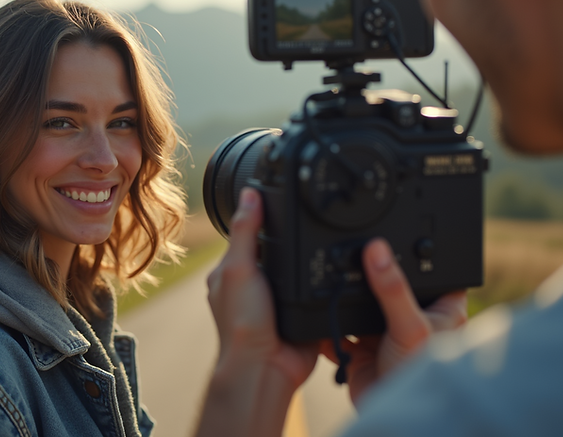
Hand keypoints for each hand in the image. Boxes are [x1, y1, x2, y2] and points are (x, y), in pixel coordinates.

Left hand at [196, 187, 318, 436]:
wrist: (268, 368)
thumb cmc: (243, 324)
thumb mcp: (239, 268)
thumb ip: (245, 231)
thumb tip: (250, 193)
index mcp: (231, 272)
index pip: (247, 234)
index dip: (263, 216)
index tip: (281, 194)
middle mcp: (253, 284)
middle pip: (275, 248)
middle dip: (289, 238)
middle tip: (307, 219)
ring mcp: (277, 298)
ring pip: (295, 266)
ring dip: (306, 259)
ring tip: (320, 241)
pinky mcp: (300, 311)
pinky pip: (312, 287)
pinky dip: (319, 280)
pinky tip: (330, 268)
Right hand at [320, 238, 467, 405]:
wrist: (392, 412)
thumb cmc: (419, 374)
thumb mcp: (410, 324)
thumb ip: (392, 288)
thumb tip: (377, 249)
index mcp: (438, 306)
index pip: (430, 267)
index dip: (414, 250)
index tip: (392, 227)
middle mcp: (410, 315)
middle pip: (386, 282)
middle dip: (368, 273)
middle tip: (350, 250)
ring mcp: (383, 331)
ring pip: (360, 303)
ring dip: (345, 297)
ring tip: (330, 278)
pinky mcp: (360, 347)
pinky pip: (337, 327)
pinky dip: (326, 322)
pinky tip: (317, 311)